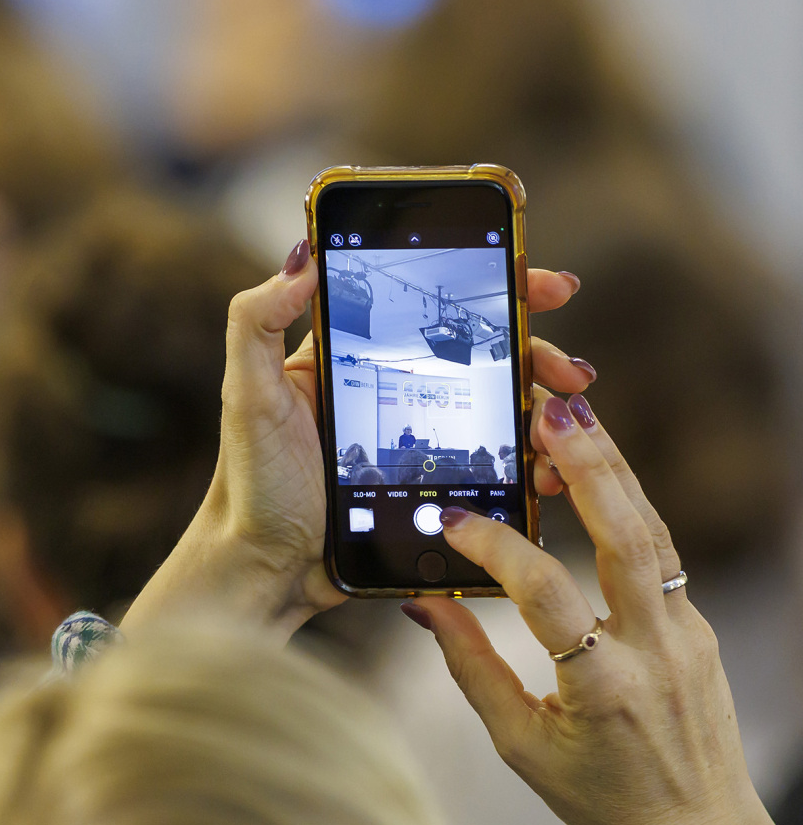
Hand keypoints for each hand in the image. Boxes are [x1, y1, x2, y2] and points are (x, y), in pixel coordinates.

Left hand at [124, 245, 592, 638]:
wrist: (266, 572)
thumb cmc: (250, 486)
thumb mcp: (249, 396)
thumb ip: (258, 319)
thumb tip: (303, 251)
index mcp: (357, 358)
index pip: (434, 307)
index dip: (494, 289)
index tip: (541, 284)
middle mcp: (394, 392)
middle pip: (483, 357)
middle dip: (539, 355)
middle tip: (575, 373)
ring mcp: (417, 443)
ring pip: (496, 411)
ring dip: (543, 411)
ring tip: (570, 426)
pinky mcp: (429, 490)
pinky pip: (490, 468)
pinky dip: (528, 464)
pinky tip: (551, 471)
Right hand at [403, 396, 802, 824]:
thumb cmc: (601, 801)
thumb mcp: (521, 748)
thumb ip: (471, 671)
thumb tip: (427, 605)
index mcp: (604, 691)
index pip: (545, 595)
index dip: (496, 549)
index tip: (453, 521)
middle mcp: (656, 653)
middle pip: (630, 537)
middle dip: (591, 467)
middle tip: (551, 413)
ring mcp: (688, 637)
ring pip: (654, 535)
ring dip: (615, 473)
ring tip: (576, 420)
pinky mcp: (697, 630)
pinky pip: (660, 558)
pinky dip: (628, 511)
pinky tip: (597, 481)